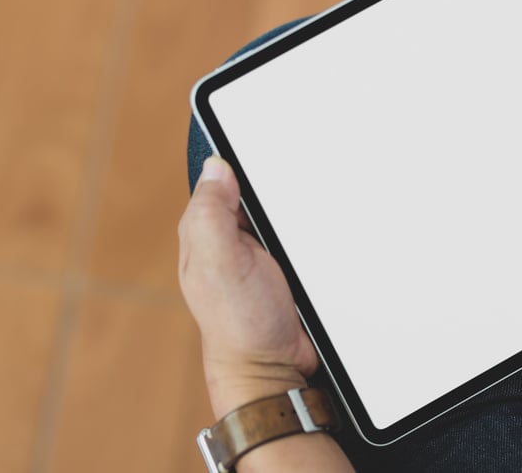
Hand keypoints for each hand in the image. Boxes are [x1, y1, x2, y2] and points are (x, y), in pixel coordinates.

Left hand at [178, 157, 318, 416]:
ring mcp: (257, 250)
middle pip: (255, 189)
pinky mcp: (283, 264)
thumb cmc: (241, 323)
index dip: (241, 161)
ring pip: (280, 209)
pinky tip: (316, 238)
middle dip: (275, 187)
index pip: (221, 176)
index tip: (267, 153)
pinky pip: (297, 233)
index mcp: (204, 228)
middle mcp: (227, 236)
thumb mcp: (219, 261)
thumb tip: (215, 165)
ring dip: (296, 211)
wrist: (275, 367)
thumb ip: (211, 213)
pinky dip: (309, 232)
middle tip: (287, 205)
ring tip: (300, 229)